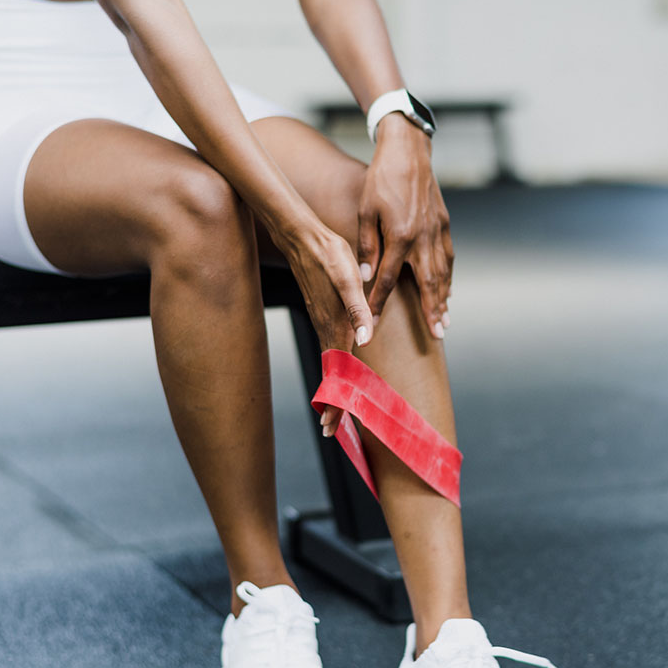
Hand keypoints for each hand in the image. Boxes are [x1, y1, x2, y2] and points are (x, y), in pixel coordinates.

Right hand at [273, 215, 373, 435]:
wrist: (301, 236)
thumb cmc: (328, 254)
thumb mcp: (349, 278)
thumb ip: (358, 308)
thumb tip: (366, 339)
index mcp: (336, 326)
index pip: (337, 374)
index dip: (335, 402)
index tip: (331, 427)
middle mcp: (327, 328)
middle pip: (331, 376)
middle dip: (331, 405)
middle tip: (329, 431)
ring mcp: (322, 322)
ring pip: (329, 364)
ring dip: (331, 389)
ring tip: (332, 411)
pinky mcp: (322, 313)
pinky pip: (328, 348)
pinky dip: (331, 368)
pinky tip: (337, 370)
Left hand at [357, 113, 454, 337]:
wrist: (409, 149)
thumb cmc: (382, 179)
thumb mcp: (365, 211)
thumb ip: (366, 247)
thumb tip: (363, 278)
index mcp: (400, 236)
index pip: (387, 280)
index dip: (378, 304)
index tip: (373, 324)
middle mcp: (423, 238)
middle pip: (428, 284)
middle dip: (432, 312)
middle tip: (437, 335)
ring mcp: (437, 231)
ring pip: (443, 273)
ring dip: (444, 299)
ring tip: (446, 321)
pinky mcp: (444, 223)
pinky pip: (448, 257)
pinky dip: (449, 277)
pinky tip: (448, 290)